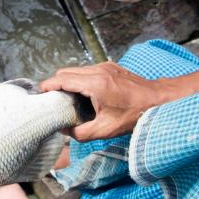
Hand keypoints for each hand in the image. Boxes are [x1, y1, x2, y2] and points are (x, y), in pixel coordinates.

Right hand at [41, 62, 181, 140]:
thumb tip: (64, 132)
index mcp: (95, 83)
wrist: (158, 100)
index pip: (63, 79)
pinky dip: (80, 79)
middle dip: (56, 84)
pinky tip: (83, 94)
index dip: (48, 86)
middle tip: (52, 100)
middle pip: (66, 72)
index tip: (39, 94)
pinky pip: (87, 70)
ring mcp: (105, 66)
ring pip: (76, 70)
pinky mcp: (110, 67)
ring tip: (66, 99)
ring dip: (68, 81)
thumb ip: (81, 133)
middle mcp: (98, 70)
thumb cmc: (134, 116)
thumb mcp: (105, 130)